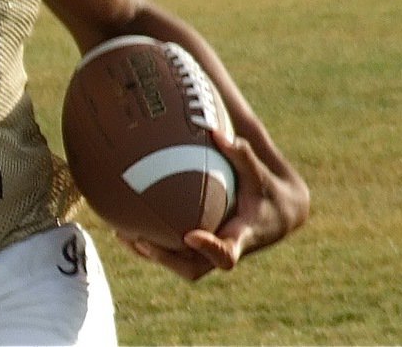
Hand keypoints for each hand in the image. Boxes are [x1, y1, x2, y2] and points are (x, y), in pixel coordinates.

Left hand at [118, 129, 309, 280]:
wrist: (278, 215)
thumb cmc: (267, 191)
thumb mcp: (260, 174)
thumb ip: (242, 155)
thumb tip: (217, 132)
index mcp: (242, 237)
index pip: (227, 254)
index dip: (209, 249)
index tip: (190, 236)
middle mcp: (224, 250)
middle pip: (194, 268)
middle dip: (167, 258)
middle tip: (141, 240)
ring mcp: (210, 254)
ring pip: (179, 265)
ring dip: (152, 254)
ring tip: (123, 235)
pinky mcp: (199, 250)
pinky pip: (173, 254)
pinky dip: (151, 245)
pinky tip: (124, 228)